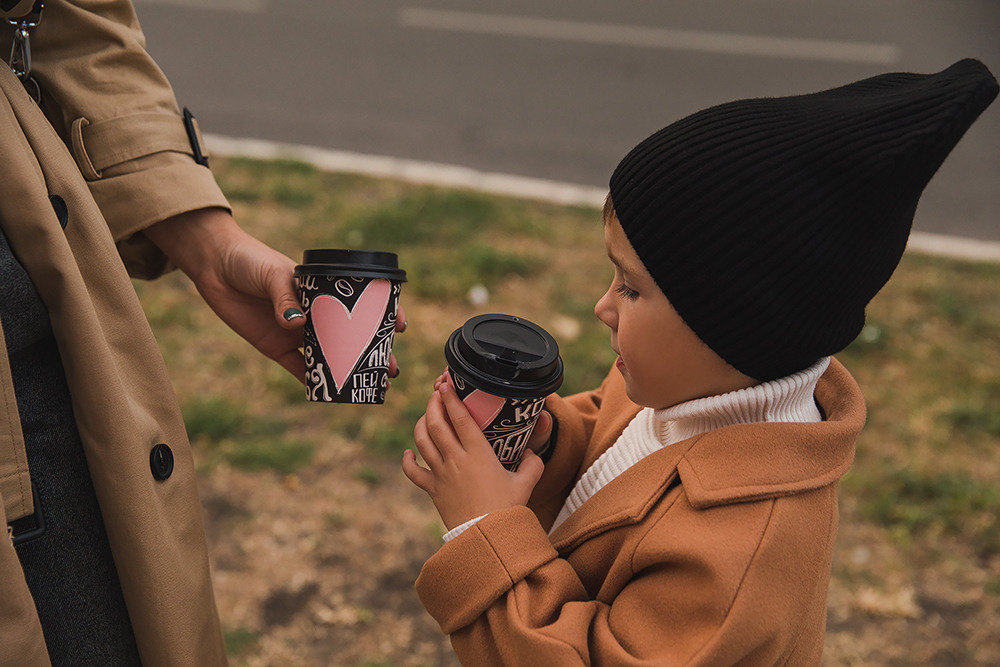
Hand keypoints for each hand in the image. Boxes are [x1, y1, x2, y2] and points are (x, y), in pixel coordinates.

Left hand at [146, 208, 407, 381]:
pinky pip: (299, 370)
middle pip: (352, 337)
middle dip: (374, 354)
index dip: (385, 315)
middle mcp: (316, 314)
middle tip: (392, 369)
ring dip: (350, 372)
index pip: (362, 304)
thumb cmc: (250, 261)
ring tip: (371, 386)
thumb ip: (285, 298)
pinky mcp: (277, 347)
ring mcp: (298, 333)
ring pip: (331, 357)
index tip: (401, 327)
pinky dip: (315, 384)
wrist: (215, 267)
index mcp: (324, 291)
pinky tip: (332, 395)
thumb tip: (297, 324)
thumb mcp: (273, 274)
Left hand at [402, 381, 543, 529]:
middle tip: (436, 392)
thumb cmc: (507, 510)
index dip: (451, 398)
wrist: (486, 538)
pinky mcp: (433, 490)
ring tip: (427, 414)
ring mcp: (441, 474)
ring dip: (422, 424)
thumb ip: (532, 464)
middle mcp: (456, 459)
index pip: (460, 418)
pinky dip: (408, 460)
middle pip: (436, 424)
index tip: (446, 384)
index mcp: (478, 454)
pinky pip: (413, 472)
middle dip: (434, 404)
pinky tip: (409, 452)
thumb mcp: (526, 483)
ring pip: (422, 441)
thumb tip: (531, 453)